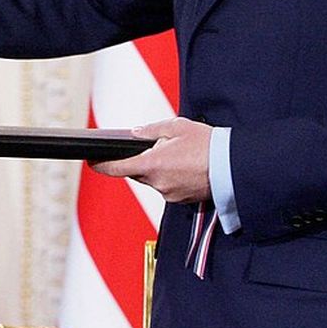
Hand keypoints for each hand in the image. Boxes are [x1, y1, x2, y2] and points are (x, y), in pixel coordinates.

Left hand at [91, 117, 212, 204]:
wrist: (233, 167)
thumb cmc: (208, 145)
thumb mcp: (177, 127)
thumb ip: (152, 130)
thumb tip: (136, 134)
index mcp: (152, 164)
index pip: (117, 168)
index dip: (102, 165)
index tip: (93, 161)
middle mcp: (158, 183)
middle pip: (138, 173)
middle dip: (143, 161)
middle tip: (161, 147)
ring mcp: (170, 194)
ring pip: (154, 180)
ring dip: (160, 169)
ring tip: (181, 156)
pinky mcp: (181, 200)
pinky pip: (168, 187)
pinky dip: (172, 177)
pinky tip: (187, 167)